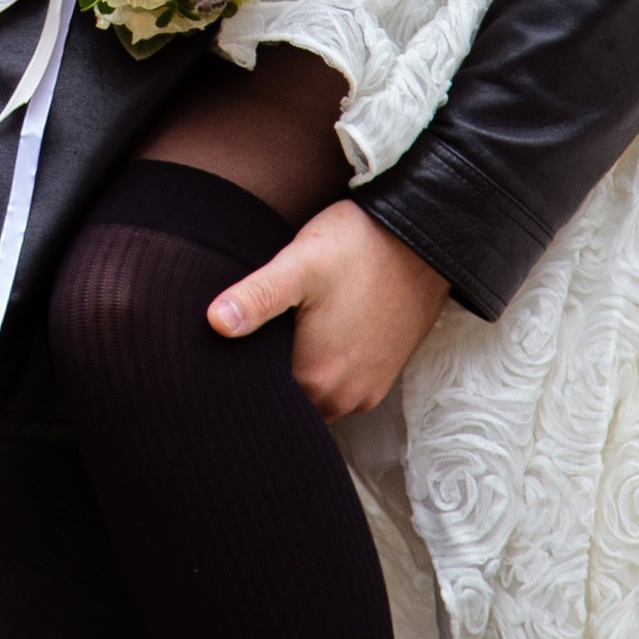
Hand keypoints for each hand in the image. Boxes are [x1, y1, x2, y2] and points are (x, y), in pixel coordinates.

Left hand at [208, 198, 447, 421]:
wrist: (423, 240)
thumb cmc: (359, 246)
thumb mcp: (300, 264)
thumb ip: (257, 297)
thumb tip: (215, 322)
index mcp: (315, 378)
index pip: (257, 391)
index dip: (239, 368)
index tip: (230, 344)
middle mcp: (341, 398)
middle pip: (285, 397)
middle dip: (266, 373)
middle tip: (255, 333)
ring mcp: (365, 392)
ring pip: (312, 395)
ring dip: (296, 373)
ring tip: (285, 334)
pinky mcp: (380, 379)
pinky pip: (338, 388)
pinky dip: (323, 370)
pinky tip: (316, 336)